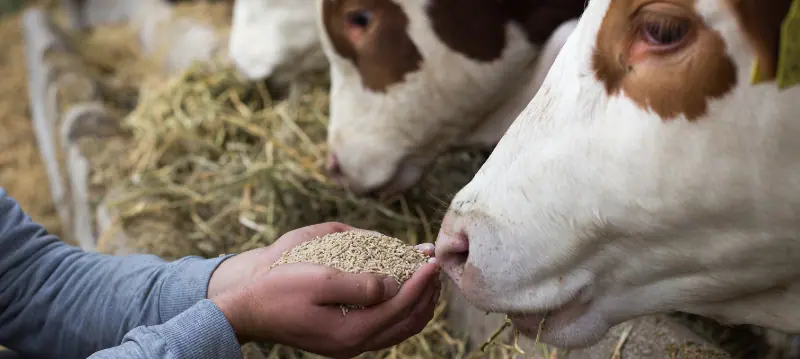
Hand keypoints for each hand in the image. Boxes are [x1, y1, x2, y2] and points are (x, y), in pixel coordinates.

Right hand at [208, 222, 439, 357]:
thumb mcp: (319, 279)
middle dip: (426, 293)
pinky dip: (401, 308)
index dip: (420, 281)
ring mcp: (350, 343)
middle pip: (408, 322)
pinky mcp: (343, 337)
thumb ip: (361, 284)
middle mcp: (355, 343)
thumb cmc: (279, 289)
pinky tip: (401, 289)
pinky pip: (385, 328)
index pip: (401, 305)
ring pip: (400, 328)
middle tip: (434, 265)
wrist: (249, 309)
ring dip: (417, 302)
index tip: (431, 259)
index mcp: (351, 331)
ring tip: (425, 276)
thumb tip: (395, 285)